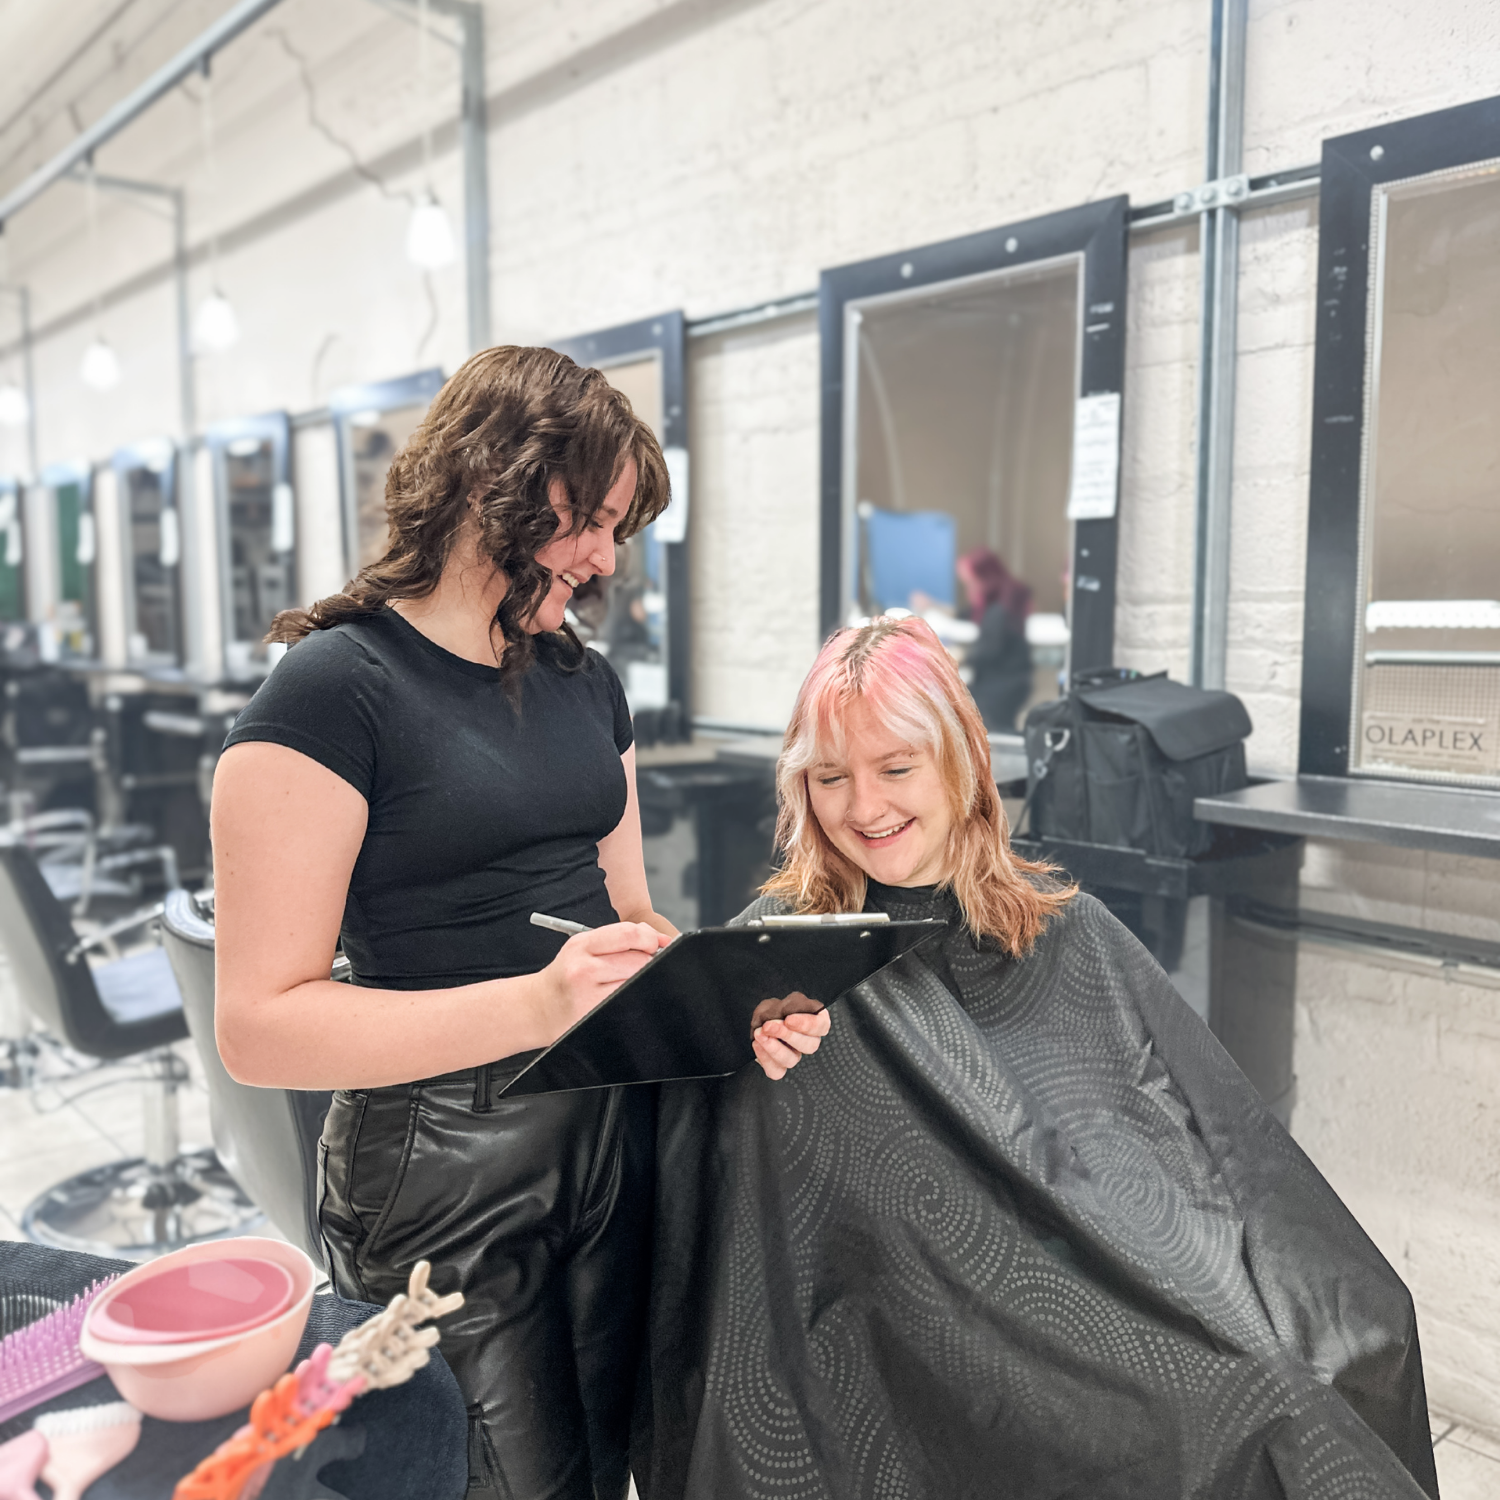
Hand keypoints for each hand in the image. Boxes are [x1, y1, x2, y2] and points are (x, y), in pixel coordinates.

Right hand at [541, 922, 669, 1038]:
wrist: (537, 1007)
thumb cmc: (565, 976)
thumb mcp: (582, 948)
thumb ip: (617, 939)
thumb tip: (658, 938)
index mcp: (582, 944)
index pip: (628, 933)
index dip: (650, 937)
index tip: (656, 943)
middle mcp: (583, 966)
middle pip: (638, 960)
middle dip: (649, 962)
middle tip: (644, 965)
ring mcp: (588, 993)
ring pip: (635, 980)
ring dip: (640, 980)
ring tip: (625, 981)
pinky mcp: (593, 1012)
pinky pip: (628, 999)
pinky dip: (632, 995)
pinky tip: (620, 995)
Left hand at [752, 998, 830, 1080]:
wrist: (759, 1020)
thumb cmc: (773, 1010)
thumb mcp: (782, 1001)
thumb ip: (786, 1007)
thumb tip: (785, 1014)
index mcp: (815, 1022)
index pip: (821, 1026)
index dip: (806, 1025)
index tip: (788, 1019)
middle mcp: (808, 1042)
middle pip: (809, 1046)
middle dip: (787, 1035)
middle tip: (769, 1025)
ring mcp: (795, 1056)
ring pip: (792, 1060)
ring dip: (774, 1047)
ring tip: (760, 1034)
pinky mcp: (779, 1067)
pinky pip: (776, 1071)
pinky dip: (765, 1058)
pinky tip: (757, 1044)